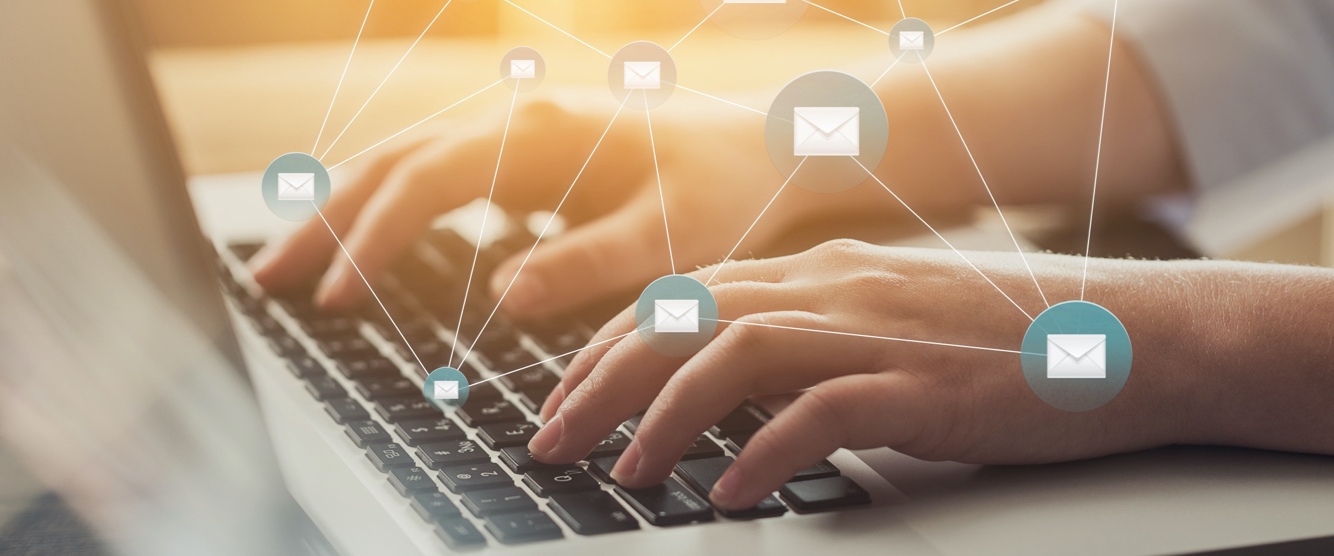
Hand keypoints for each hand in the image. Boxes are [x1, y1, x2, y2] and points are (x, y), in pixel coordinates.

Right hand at [250, 92, 811, 318]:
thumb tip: (503, 296)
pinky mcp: (517, 150)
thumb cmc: (722, 189)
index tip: (335, 300)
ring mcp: (509, 128)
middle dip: (325, 221)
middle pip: (390, 163)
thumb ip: (587, 264)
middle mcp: (510, 117)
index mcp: (536, 132)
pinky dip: (382, 205)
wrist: (761, 145)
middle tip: (266, 280)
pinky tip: (358, 239)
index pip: (424, 181)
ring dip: (341, 209)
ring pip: (400, 161)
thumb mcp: (669, 237)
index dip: (372, 241)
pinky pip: (429, 172)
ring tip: (287, 263)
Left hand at [527, 240, 1190, 510]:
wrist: (1123, 335)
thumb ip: (809, 338)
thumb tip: (726, 391)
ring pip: (734, 356)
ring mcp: (877, 330)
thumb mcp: (885, 318)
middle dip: (600, 382)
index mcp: (819, 269)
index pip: (683, 298)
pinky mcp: (924, 385)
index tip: (564, 396)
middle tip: (552, 440)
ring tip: (626, 471)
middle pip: (684, 321)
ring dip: (663, 416)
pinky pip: (823, 412)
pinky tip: (732, 491)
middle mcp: (834, 287)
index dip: (609, 347)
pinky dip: (765, 451)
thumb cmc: (1001, 337)